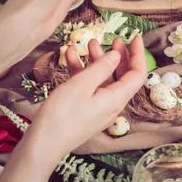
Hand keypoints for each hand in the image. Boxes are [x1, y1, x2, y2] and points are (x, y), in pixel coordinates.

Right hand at [28, 37, 146, 156]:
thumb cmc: (62, 115)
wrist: (43, 144)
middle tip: (114, 39)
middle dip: (118, 56)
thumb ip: (102, 67)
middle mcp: (112, 104)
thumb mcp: (82, 85)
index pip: (137, 74)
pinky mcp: (85, 111)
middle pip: (122, 76)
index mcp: (117, 99)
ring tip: (88, 44)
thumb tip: (117, 55)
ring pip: (104, 80)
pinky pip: (90, 88)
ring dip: (97, 61)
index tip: (135, 37)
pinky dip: (83, 72)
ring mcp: (98, 108)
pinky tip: (71, 57)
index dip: (138, 54)